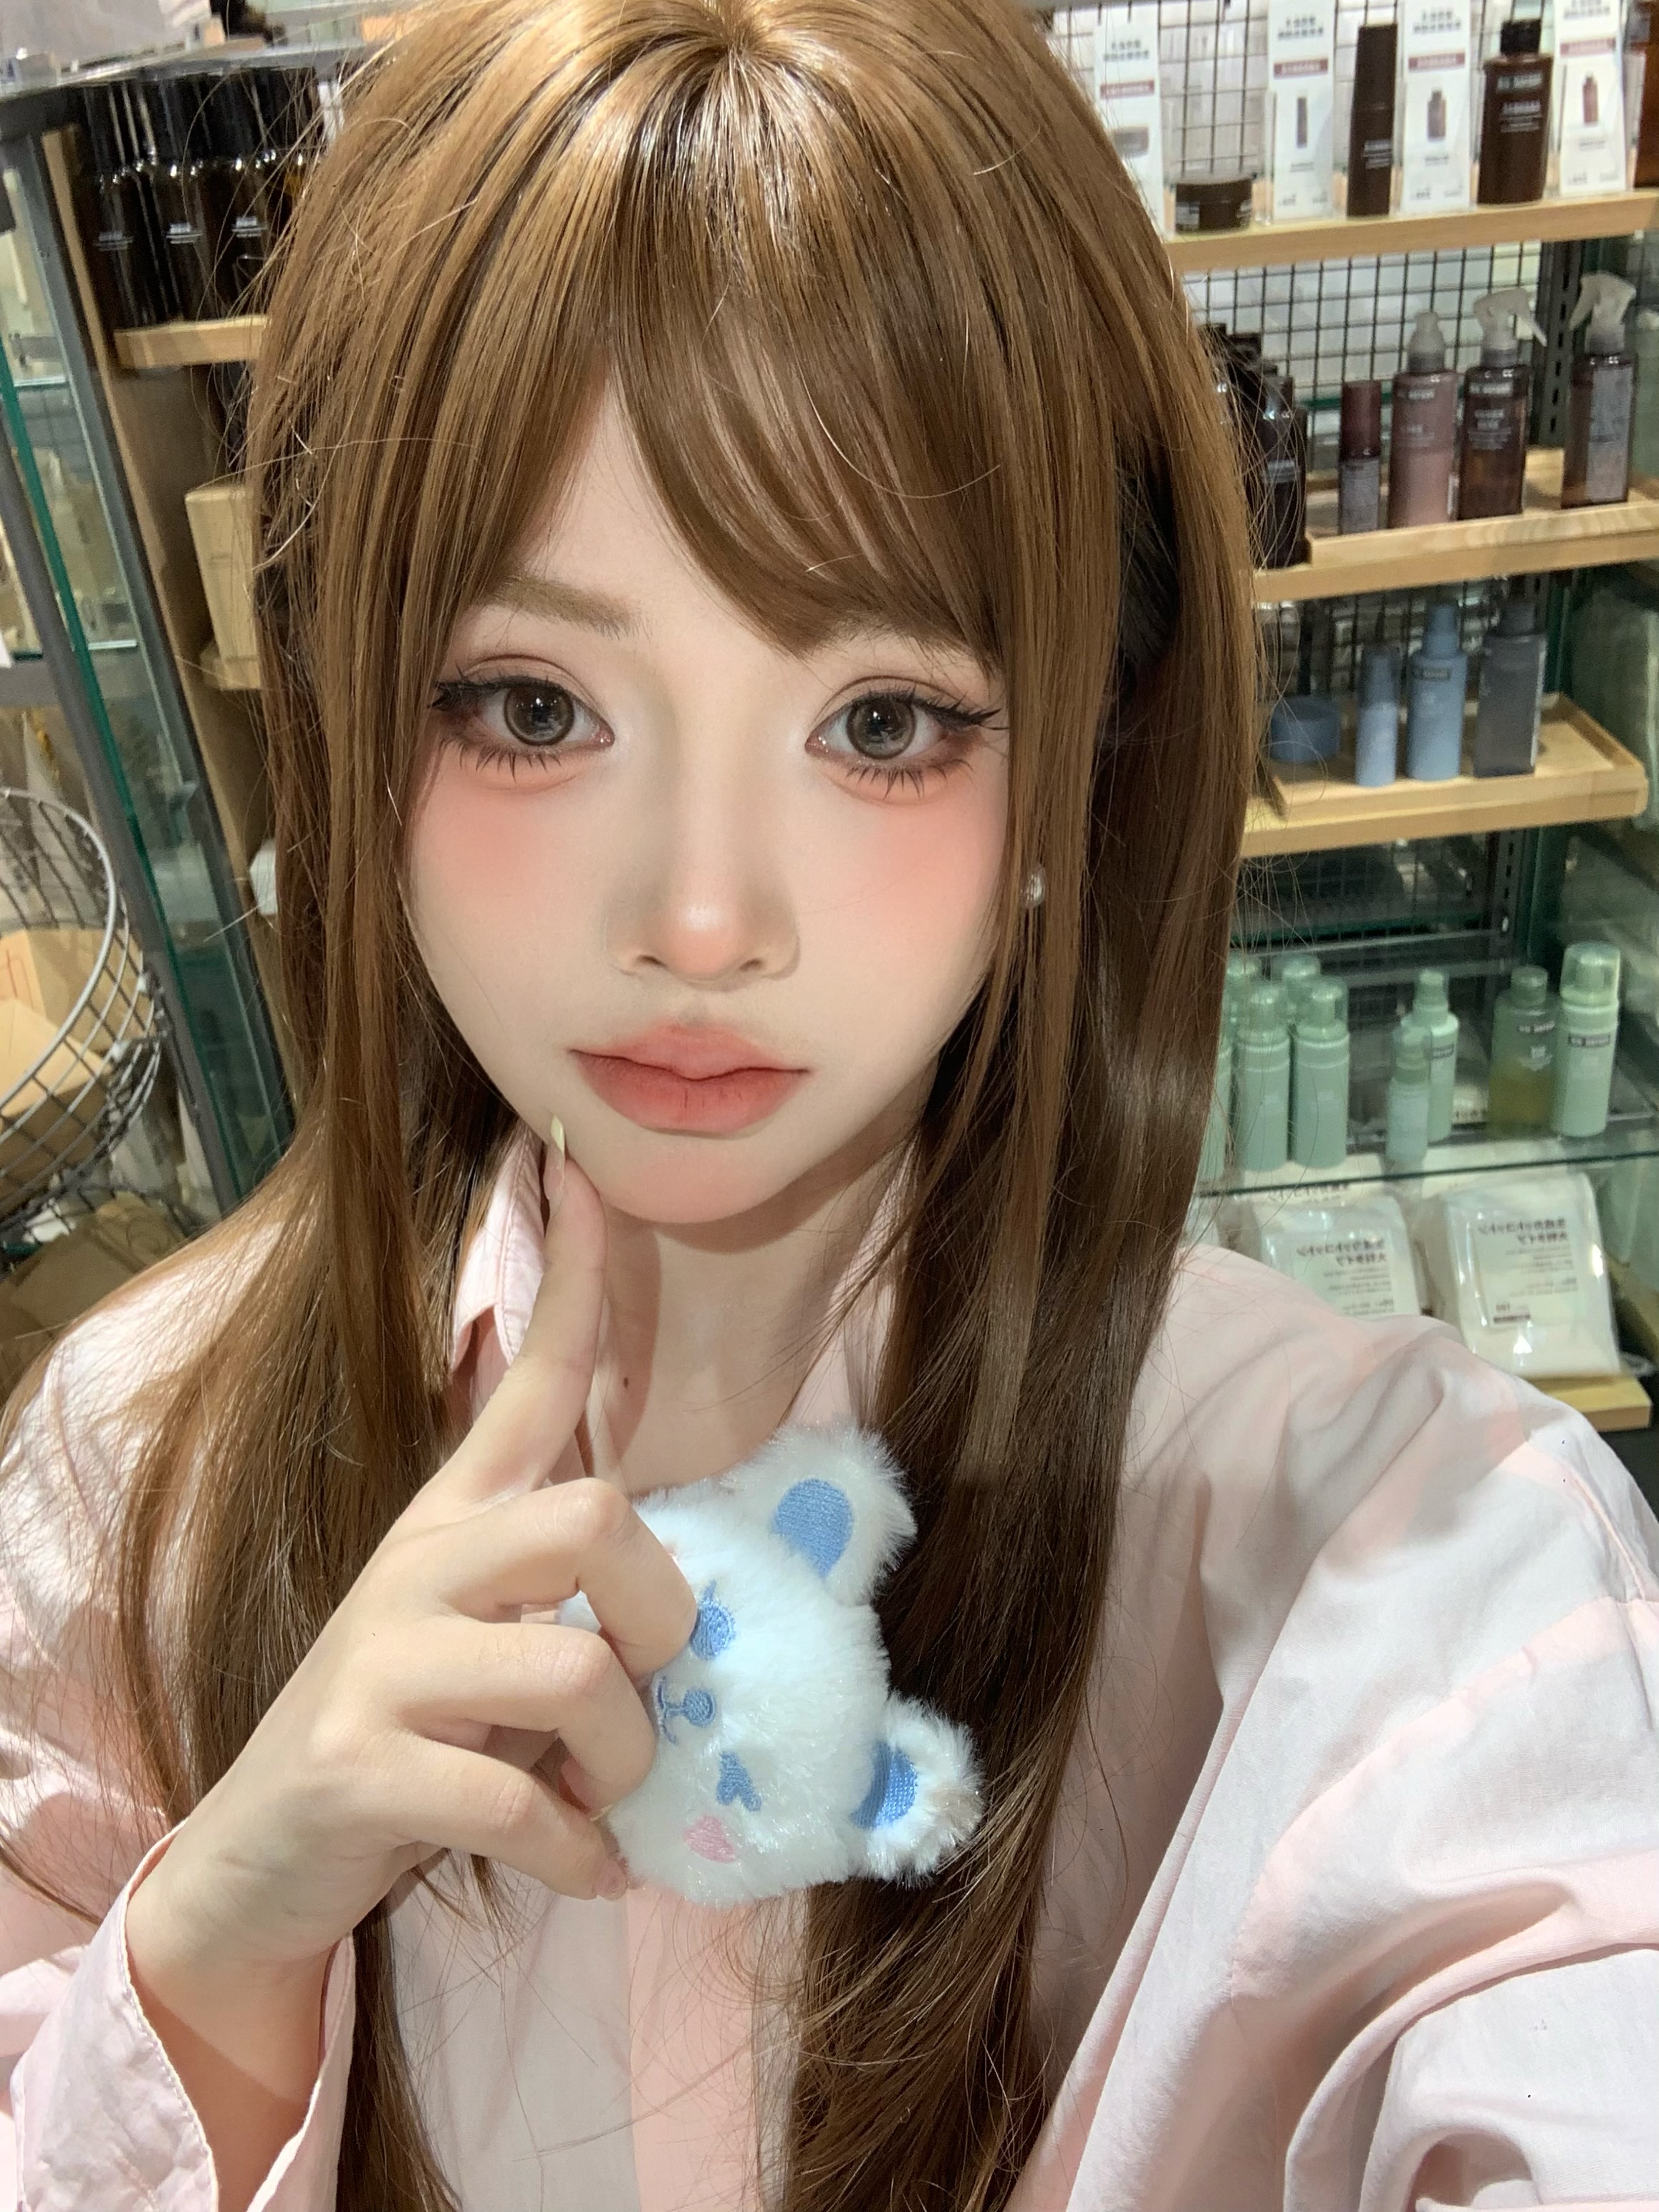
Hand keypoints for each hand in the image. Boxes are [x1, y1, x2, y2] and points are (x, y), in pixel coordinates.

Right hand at [127, 1134, 695, 1992]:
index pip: (528, 1376)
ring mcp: (384, 1661)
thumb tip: (702, 1602)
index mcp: (458, 1521)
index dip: (572, 1277)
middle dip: (661, 1618)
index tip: (579, 1163)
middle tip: (647, 1690)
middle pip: (596, 1519)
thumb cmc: (419, 1735)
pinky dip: (580, 1855)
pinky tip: (580, 1868)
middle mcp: (421, 1564)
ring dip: (625, 1761)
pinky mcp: (363, 1765)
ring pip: (581, 1672)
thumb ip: (576, 1599)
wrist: (271, 1855)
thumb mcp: (494, 1643)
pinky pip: (523, 1806)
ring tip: (605, 1798)